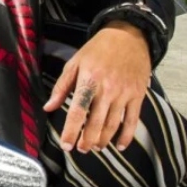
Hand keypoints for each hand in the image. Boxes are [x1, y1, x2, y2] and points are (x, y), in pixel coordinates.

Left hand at [44, 22, 151, 151]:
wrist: (128, 37)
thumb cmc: (97, 50)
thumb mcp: (74, 63)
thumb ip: (61, 87)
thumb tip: (48, 107)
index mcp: (89, 81)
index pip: (78, 111)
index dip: (72, 131)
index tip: (66, 145)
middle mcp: (107, 90)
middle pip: (96, 122)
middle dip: (87, 140)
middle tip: (81, 149)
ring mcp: (124, 94)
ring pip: (113, 124)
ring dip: (104, 140)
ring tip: (95, 147)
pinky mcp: (138, 96)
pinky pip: (132, 120)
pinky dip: (127, 136)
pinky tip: (119, 146)